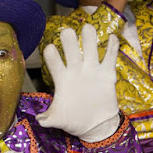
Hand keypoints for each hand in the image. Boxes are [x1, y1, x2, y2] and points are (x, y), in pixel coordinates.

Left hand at [36, 24, 119, 142]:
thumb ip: (49, 118)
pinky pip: (110, 57)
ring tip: (87, 28)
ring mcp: (92, 70)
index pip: (54, 63)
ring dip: (89, 39)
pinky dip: (112, 47)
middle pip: (71, 51)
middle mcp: (76, 70)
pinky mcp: (107, 74)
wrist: (95, 125)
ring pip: (90, 49)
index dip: (52, 56)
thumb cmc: (73, 119)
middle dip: (69, 41)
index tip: (50, 49)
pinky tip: (113, 38)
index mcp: (62, 79)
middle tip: (67, 31)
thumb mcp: (59, 119)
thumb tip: (39, 120)